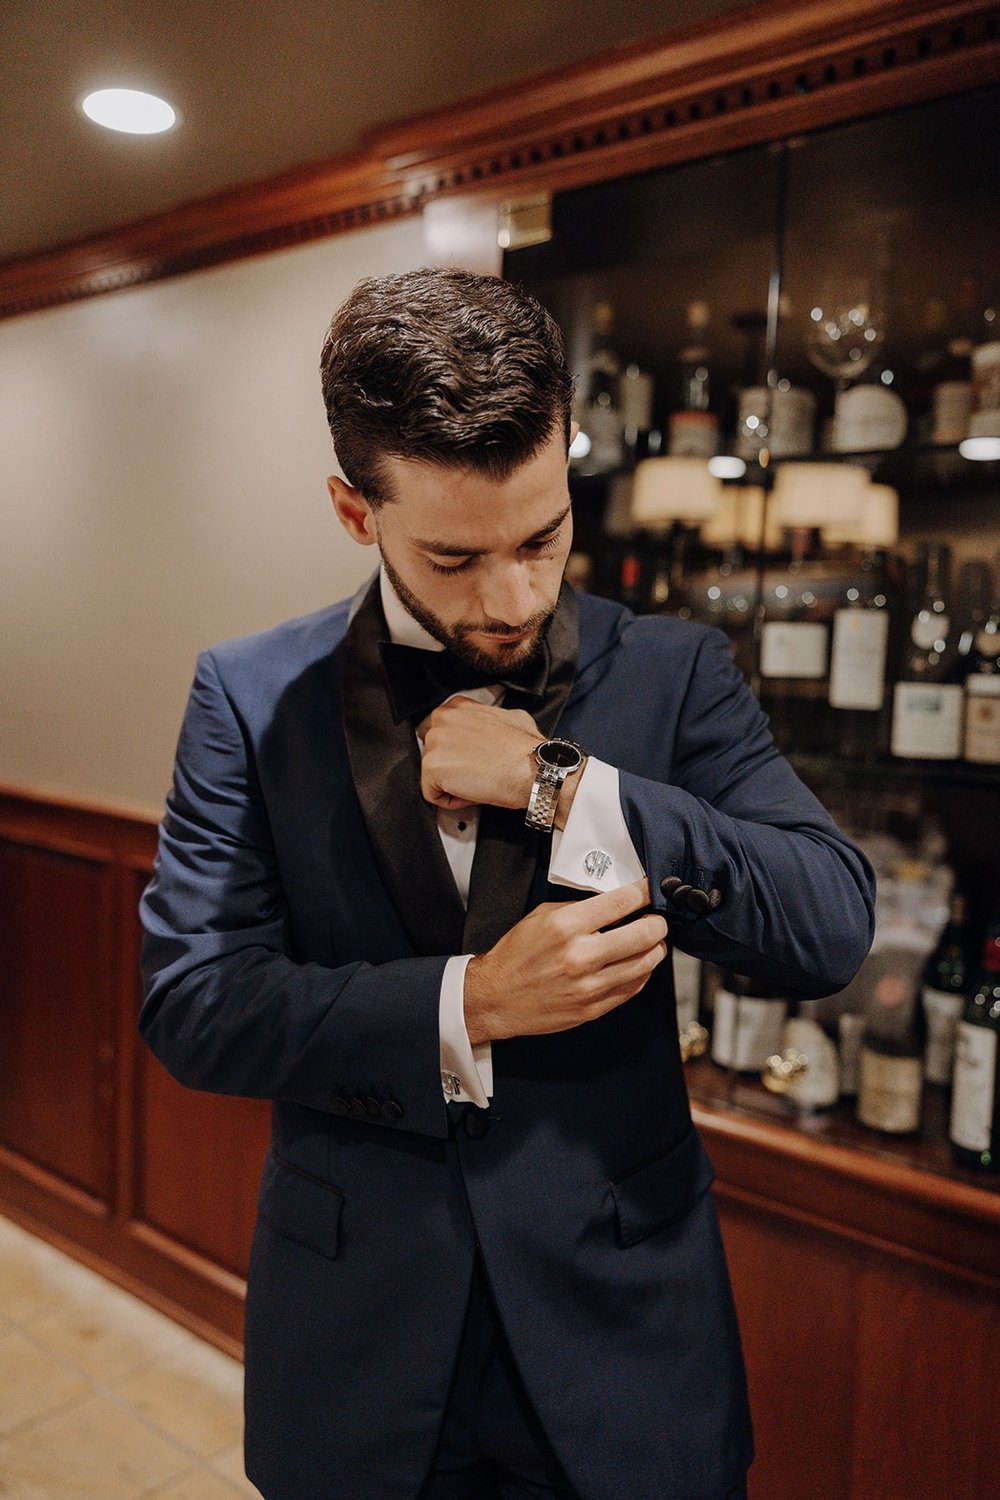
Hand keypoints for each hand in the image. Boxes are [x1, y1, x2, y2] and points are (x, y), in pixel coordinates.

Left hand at [418, 696, 541, 811]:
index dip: (456, 750)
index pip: (440, 731)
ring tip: (477, 782)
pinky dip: (451, 800)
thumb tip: (493, 725)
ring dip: (452, 783)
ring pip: (432, 772)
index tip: (471, 758)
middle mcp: (442, 719)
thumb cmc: (525, 749)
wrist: (532, 769)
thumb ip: (489, 719)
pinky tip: (472, 792)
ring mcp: (434, 743)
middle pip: (433, 751)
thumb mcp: (511, 718)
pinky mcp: (431, 767)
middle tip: (475, 772)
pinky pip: (432, 793)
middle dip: (451, 765)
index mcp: (458, 707)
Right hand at [463, 878, 667, 1043]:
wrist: (495, 998)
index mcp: (566, 926)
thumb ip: (579, 909)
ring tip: (653, 941)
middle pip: (644, 934)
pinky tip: (638, 962)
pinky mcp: (594, 1008)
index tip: (651, 889)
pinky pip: (633, 987)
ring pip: (645, 963)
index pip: (622, 902)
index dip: (644, 892)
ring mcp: (590, 986)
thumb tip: (614, 904)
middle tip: (658, 918)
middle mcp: (581, 956)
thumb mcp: (541, 916)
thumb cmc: (516, 955)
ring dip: (656, 948)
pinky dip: (642, 971)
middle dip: (658, 922)